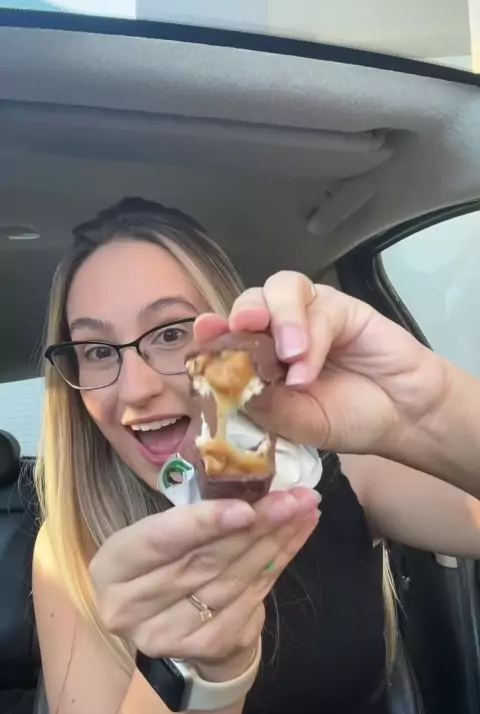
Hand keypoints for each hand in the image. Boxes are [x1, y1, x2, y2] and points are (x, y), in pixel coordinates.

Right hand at [90, 488, 319, 681]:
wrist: (170, 623)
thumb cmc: (164, 560)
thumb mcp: (160, 534)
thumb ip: (191, 517)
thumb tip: (249, 479)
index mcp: (112, 567)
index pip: (159, 541)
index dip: (203, 523)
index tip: (246, 507)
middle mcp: (130, 607)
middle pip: (204, 561)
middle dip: (256, 526)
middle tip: (294, 498)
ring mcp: (169, 634)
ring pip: (233, 580)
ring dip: (276, 542)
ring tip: (303, 510)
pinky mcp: (207, 646)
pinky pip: (251, 599)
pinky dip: (279, 563)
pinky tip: (296, 536)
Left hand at [194, 273, 450, 459]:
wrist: (403, 418)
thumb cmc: (347, 419)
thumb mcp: (297, 424)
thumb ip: (265, 404)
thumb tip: (230, 385)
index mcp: (260, 358)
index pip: (227, 335)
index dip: (212, 330)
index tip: (203, 332)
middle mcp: (279, 330)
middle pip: (249, 302)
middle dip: (241, 313)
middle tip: (242, 329)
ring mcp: (309, 315)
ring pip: (280, 289)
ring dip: (279, 317)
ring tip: (289, 355)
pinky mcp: (341, 307)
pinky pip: (319, 308)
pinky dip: (311, 336)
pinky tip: (308, 368)